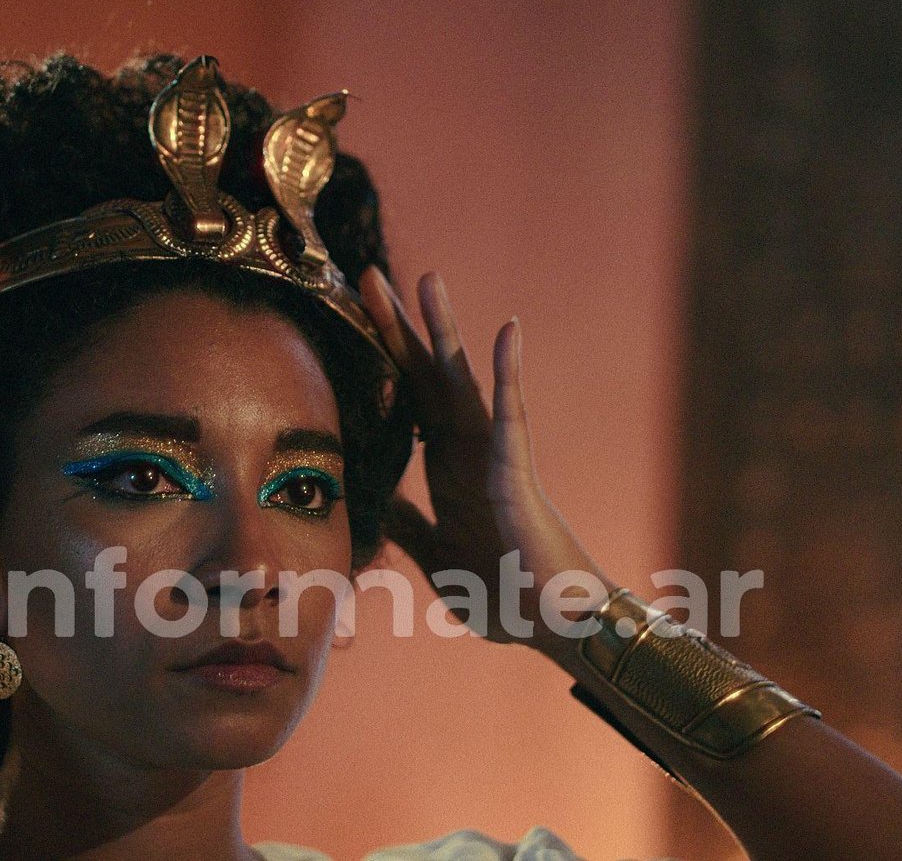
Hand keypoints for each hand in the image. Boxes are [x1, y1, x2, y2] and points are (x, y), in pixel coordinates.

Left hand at [359, 266, 617, 661]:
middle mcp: (466, 452)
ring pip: (463, 381)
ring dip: (445, 330)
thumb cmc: (505, 593)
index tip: (347, 318)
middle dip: (395, 327)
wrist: (554, 624)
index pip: (404, 401)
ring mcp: (492, 457)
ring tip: (428, 279)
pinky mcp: (517, 473)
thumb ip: (410, 525)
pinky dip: (509, 374)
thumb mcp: (437, 557)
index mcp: (445, 469)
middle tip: (365, 276)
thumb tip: (381, 500)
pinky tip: (507, 331)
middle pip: (424, 376)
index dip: (377, 361)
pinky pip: (513, 416)